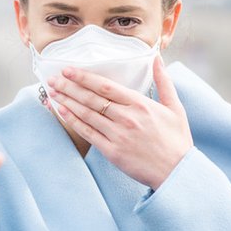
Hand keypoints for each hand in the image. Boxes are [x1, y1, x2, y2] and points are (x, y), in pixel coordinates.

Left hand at [47, 55, 192, 189]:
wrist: (178, 172)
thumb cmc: (177, 140)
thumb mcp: (175, 107)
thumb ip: (164, 81)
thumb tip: (156, 58)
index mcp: (140, 104)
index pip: (106, 86)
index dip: (84, 77)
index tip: (69, 70)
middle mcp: (127, 118)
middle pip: (91, 98)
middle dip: (69, 87)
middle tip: (53, 79)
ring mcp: (118, 135)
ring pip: (86, 114)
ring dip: (67, 101)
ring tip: (53, 92)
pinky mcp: (112, 151)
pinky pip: (88, 133)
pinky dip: (73, 121)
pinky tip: (62, 111)